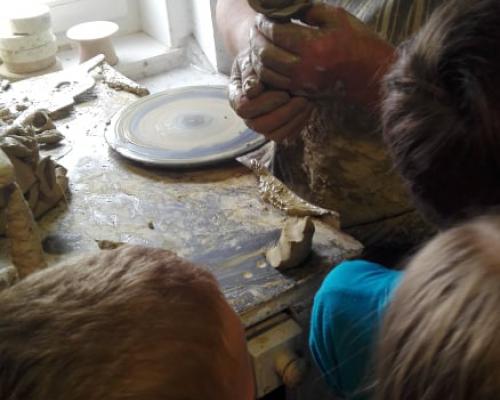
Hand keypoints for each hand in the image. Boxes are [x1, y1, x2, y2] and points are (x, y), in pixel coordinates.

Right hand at [229, 48, 313, 141]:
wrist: (277, 61)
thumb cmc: (262, 58)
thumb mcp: (253, 57)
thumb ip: (250, 72)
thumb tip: (252, 90)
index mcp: (237, 96)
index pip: (244, 108)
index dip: (264, 103)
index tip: (284, 93)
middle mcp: (247, 115)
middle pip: (259, 125)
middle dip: (283, 113)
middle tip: (301, 99)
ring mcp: (262, 124)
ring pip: (274, 134)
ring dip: (293, 119)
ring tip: (306, 102)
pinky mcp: (277, 130)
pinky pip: (287, 136)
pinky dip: (299, 123)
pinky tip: (307, 108)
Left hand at [250, 4, 394, 105]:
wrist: (372, 75)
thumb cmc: (358, 42)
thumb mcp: (337, 17)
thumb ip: (309, 10)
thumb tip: (285, 8)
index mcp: (313, 45)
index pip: (276, 33)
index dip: (264, 23)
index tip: (261, 17)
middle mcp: (304, 67)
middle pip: (266, 54)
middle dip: (256, 39)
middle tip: (255, 30)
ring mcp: (302, 83)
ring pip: (267, 72)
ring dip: (257, 57)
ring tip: (258, 43)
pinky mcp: (303, 92)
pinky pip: (275, 83)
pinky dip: (266, 71)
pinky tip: (267, 60)